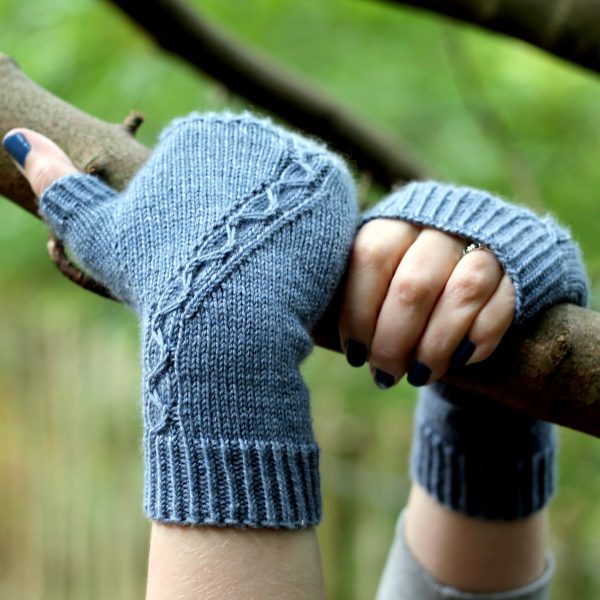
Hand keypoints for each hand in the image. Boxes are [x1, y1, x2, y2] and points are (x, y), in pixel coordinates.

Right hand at [4, 114, 357, 527]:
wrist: (229, 321)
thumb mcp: (101, 236)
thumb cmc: (160, 282)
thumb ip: (63, 188)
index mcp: (198, 137)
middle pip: (251, 185)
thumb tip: (20, 139)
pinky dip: (308, 234)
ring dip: (275, 230)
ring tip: (260, 269)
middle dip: (243, 226)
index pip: (210, 177)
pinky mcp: (332, 183)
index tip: (206, 257)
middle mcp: (250, 132)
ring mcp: (296, 153)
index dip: (207, 226)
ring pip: (285, 199)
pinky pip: (322, 208)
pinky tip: (291, 261)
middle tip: (237, 270)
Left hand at [338, 219, 515, 387]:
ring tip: (420, 375)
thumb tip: (320, 336)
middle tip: (385, 374)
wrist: (469, 254)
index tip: (354, 353)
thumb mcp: (375, 273)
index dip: (358, 312)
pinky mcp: (518, 268)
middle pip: (414, 284)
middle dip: (395, 341)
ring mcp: (484, 242)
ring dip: (436, 345)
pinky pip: (503, 304)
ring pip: (463, 293)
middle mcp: (440, 225)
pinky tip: (461, 361)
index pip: (371, 258)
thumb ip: (354, 292)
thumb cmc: (403, 274)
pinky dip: (479, 338)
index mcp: (396, 221)